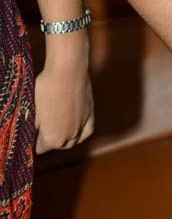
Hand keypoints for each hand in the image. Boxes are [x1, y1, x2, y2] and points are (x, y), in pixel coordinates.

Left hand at [35, 37, 93, 153]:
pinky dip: (81, 133)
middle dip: (51, 140)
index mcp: (52, 139)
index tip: (34, 132)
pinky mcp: (90, 114)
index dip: (36, 140)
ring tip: (59, 129)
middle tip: (44, 128)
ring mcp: (81, 126)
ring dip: (66, 138)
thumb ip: (34, 126)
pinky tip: (77, 129)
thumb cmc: (46, 88)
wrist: (67, 70)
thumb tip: (33, 132)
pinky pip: (87, 131)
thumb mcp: (33, 110)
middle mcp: (68, 136)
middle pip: (58, 145)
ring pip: (73, 140)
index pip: (40, 148)